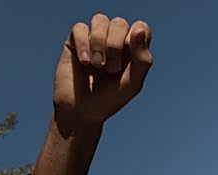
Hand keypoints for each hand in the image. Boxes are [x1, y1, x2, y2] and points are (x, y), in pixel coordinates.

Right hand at [53, 14, 153, 133]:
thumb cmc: (110, 99)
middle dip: (116, 45)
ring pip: (100, 20)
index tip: (131, 58)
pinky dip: (83, 44)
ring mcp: (94, 39)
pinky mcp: (75, 41)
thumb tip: (138, 29)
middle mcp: (115, 41)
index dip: (137, 38)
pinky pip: (80, 27)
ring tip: (97, 65)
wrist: (81, 110)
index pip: (141, 28)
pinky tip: (84, 62)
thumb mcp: (132, 83)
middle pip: (120, 23)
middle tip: (111, 69)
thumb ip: (142, 58)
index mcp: (133, 50)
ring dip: (99, 42)